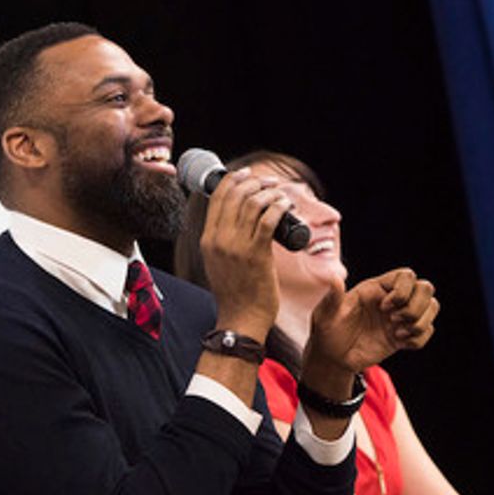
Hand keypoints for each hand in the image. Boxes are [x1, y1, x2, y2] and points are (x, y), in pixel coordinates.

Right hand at [197, 168, 291, 339]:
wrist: (240, 318)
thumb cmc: (235, 293)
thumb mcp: (218, 262)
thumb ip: (223, 241)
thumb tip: (240, 220)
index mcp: (208, 239)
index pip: (217, 197)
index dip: (234, 179)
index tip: (250, 176)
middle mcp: (219, 239)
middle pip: (236, 194)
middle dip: (256, 182)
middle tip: (271, 184)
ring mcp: (237, 246)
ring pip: (253, 203)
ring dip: (271, 193)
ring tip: (281, 196)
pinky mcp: (257, 254)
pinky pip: (269, 219)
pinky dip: (279, 207)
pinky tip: (286, 206)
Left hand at [303, 268, 438, 383]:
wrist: (333, 357)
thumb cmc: (328, 330)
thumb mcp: (326, 313)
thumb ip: (333, 296)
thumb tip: (333, 277)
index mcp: (376, 288)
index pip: (407, 276)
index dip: (402, 291)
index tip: (383, 307)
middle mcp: (392, 299)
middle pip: (426, 288)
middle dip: (415, 307)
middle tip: (393, 320)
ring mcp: (400, 317)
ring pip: (432, 308)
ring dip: (419, 322)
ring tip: (398, 332)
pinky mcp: (404, 336)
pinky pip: (427, 332)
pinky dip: (418, 339)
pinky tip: (400, 342)